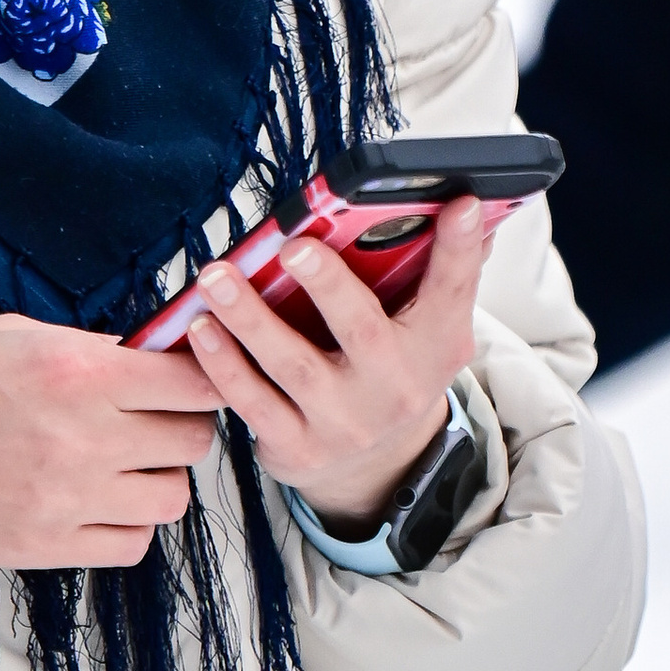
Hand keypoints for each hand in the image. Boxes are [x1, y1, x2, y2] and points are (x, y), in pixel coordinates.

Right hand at [0, 315, 217, 572]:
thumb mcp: (9, 336)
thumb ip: (85, 350)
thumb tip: (147, 359)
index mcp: (72, 369)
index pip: (192, 380)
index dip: (200, 377)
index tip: (188, 377)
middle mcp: (79, 435)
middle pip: (192, 441)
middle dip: (180, 425)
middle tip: (149, 419)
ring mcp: (64, 498)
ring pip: (172, 497)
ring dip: (155, 478)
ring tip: (117, 463)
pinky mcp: (42, 548)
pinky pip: (131, 544)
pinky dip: (125, 523)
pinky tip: (93, 501)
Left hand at [182, 198, 492, 535]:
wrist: (374, 466)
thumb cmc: (393, 370)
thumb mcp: (430, 330)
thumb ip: (444, 271)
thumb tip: (468, 207)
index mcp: (434, 346)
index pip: (452, 291)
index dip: (459, 249)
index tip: (460, 204)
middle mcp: (395, 388)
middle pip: (362, 330)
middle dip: (328, 286)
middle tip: (294, 246)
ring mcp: (344, 422)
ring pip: (292, 365)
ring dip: (250, 318)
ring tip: (217, 277)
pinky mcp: (297, 446)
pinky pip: (254, 403)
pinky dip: (224, 366)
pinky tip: (201, 329)